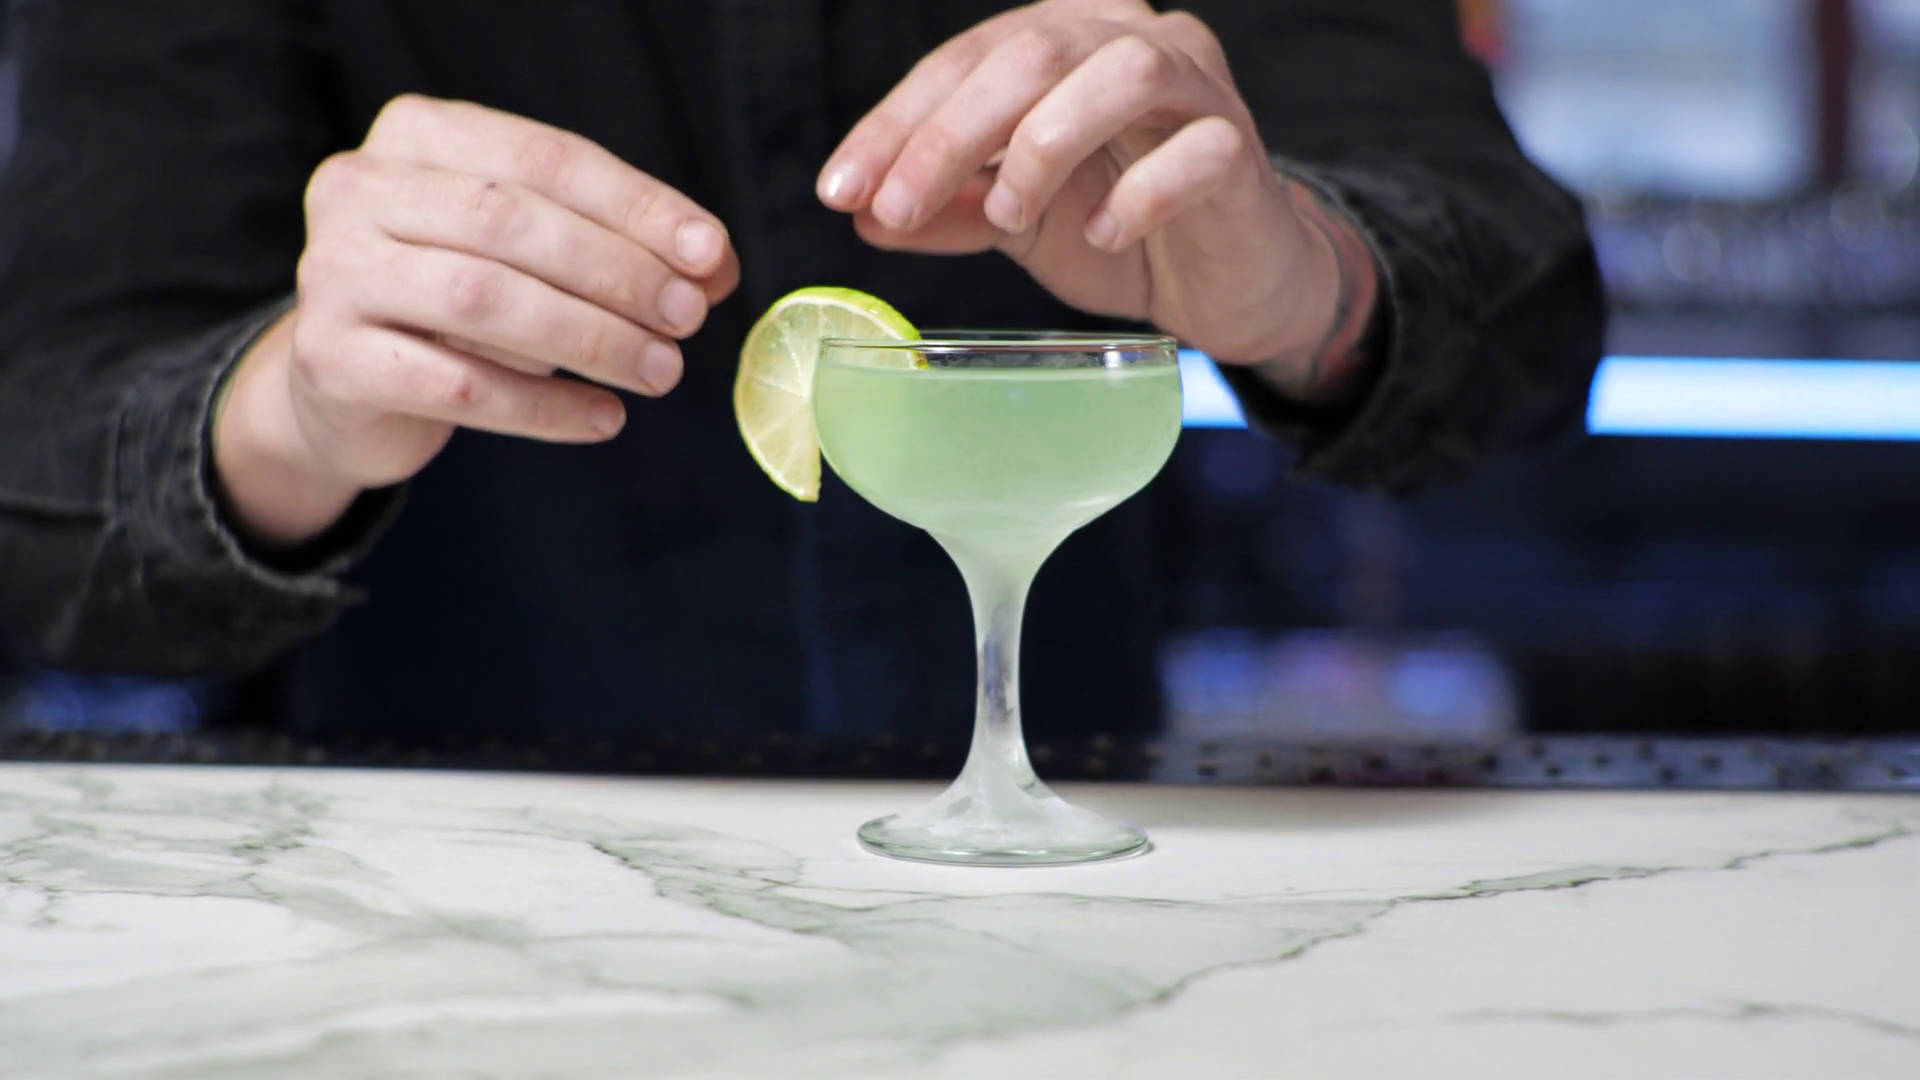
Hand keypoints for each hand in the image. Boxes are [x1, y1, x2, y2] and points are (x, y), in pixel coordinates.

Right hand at [215, 96, 739, 546]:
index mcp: (416, 135)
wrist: (349, 384)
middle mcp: (359, 189)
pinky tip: (605, 418)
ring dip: (589, 339)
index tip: (711, 255)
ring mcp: (333, 274)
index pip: (545, 159)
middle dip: (617, 272)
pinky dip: (545, 408)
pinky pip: (459, 387)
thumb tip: (715, 268)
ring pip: (482, 300)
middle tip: (690, 318)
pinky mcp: (332, 360)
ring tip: (662, 372)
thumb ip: (617, 248)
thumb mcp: (534, 257)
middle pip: (511, 223)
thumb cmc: (458, 304)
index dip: (637, 208)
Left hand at [817, 0, 1375, 396]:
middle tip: (895, 208)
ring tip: (1005, 214)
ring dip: (1044, 145)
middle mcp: (1131, 41)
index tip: (840, 189)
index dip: (896, 123)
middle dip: (949, 134)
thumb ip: (944, 210)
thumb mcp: (1013, 221)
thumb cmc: (1120, 228)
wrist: (1222, 283)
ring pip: (1122, 72)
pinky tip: (1105, 234)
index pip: (967, 60)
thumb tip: (862, 214)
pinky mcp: (1242, 150)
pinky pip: (1196, 152)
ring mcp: (1196, 88)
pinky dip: (1140, 193)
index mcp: (1065, 41)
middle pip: (1033, 53)